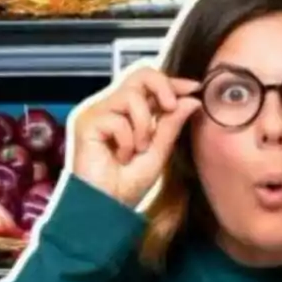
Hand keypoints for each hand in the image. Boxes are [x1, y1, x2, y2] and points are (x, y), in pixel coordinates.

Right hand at [69, 66, 202, 207]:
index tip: (194, 88)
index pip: (150, 84)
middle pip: (140, 75)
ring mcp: (98, 114)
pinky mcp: (87, 123)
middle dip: (162, 87)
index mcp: (129, 113)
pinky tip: (120, 157)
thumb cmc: (126, 186)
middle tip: (170, 107)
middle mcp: (113, 108)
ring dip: (144, 124)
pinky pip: (118, 119)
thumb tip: (192, 100)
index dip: (173, 82)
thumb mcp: (158, 152)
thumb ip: (171, 125)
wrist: (106, 207)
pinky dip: (127, 140)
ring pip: (132, 96)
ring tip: (138, 148)